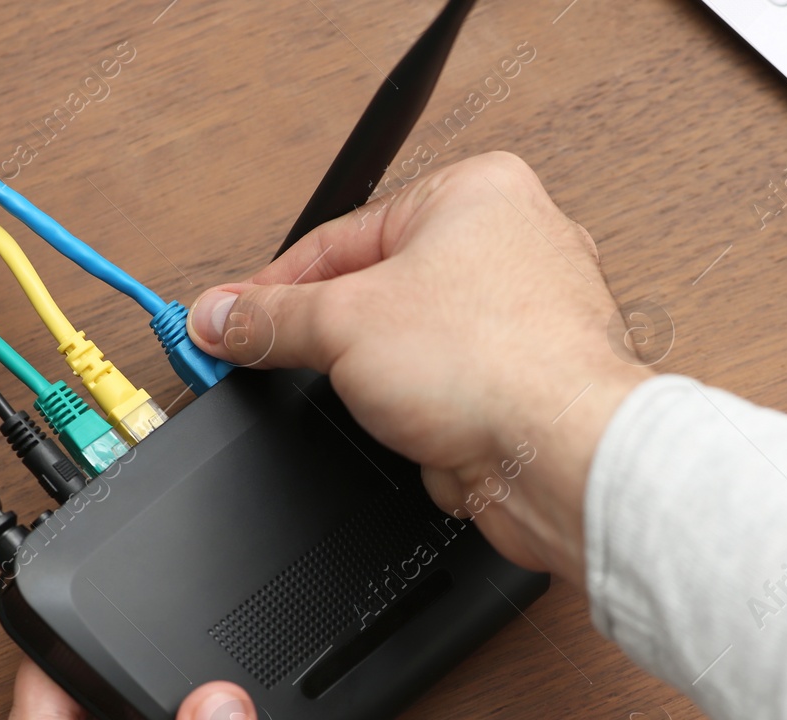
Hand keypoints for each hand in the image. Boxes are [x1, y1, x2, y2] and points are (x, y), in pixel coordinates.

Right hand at [188, 151, 650, 583]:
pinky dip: (429, 423)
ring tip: (392, 403)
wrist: (563, 457)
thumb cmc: (498, 364)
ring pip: (414, 354)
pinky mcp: (527, 385)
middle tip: (280, 360)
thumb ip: (271, 319)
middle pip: (379, 292)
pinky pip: (448, 400)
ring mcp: (526, 320)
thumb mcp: (344, 325)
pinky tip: (431, 433)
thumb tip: (224, 316)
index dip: (275, 284)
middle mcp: (512, 247)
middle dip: (336, 341)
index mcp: (477, 194)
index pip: (344, 237)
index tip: (229, 319)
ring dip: (390, 389)